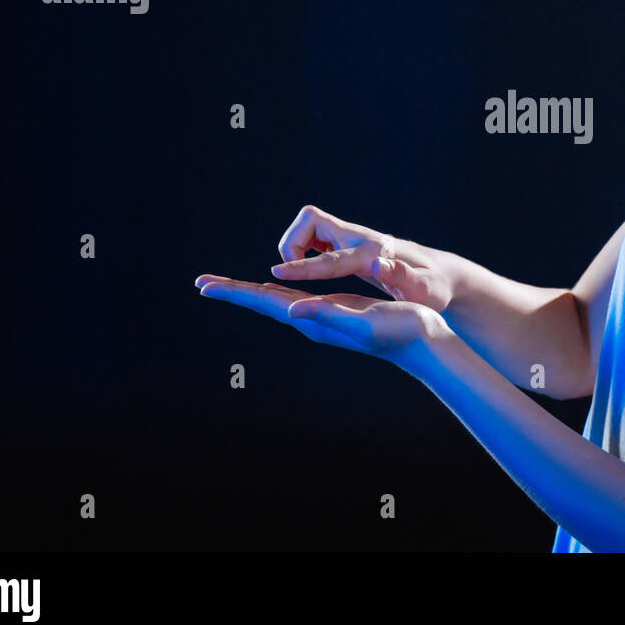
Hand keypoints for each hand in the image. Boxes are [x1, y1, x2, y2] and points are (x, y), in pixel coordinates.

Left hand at [194, 274, 445, 366]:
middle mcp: (311, 321)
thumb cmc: (398, 329)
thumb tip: (292, 311)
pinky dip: (277, 291)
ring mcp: (322, 317)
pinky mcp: (336, 310)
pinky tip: (273, 289)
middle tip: (201, 283)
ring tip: (227, 286)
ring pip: (277, 301)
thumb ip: (327, 316)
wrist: (422, 341)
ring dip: (250, 292)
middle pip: (263, 302)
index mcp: (312, 320)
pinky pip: (296, 298)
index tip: (204, 286)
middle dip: (233, 292)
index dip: (234, 292)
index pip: (264, 303)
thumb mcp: (362, 320)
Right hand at [269, 205, 452, 311]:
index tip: (276, 273)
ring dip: (295, 243)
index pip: (331, 260)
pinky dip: (305, 246)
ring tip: (298, 270)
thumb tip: (379, 262)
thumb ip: (402, 277)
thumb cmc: (433, 287)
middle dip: (291, 243)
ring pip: (310, 224)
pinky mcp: (352, 241)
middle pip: (311, 221)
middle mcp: (362, 239)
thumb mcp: (424, 290)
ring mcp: (356, 237)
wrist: (441, 272)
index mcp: (374, 254)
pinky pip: (316, 234)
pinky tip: (312, 265)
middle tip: (289, 272)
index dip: (302, 267)